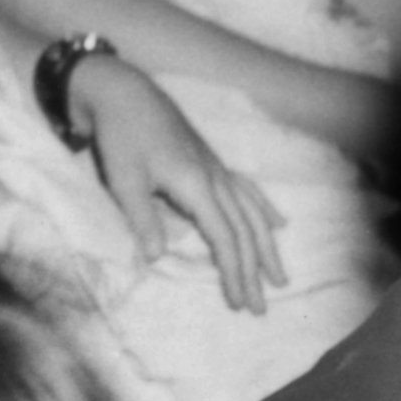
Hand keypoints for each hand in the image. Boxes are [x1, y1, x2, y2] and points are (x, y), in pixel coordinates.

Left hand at [79, 61, 285, 311]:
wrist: (123, 93)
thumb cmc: (120, 136)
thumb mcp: (124, 179)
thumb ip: (142, 219)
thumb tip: (156, 258)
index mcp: (196, 185)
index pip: (225, 237)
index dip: (234, 272)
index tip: (238, 303)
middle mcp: (215, 177)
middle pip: (244, 230)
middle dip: (254, 271)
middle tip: (259, 308)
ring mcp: (217, 168)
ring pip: (252, 213)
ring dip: (267, 247)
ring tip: (279, 276)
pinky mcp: (212, 162)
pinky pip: (248, 190)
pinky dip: (265, 210)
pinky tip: (279, 224)